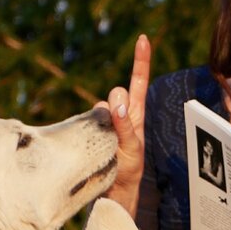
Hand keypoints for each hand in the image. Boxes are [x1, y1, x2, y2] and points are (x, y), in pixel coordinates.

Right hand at [98, 34, 149, 217]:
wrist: (112, 191)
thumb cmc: (128, 170)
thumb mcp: (131, 148)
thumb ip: (125, 124)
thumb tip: (116, 99)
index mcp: (136, 114)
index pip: (138, 81)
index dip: (140, 60)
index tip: (143, 38)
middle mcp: (121, 113)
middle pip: (116, 93)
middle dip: (117, 105)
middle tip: (119, 132)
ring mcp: (105, 120)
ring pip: (99, 108)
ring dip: (102, 123)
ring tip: (108, 147)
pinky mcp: (92, 128)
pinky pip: (87, 119)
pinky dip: (89, 129)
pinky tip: (94, 146)